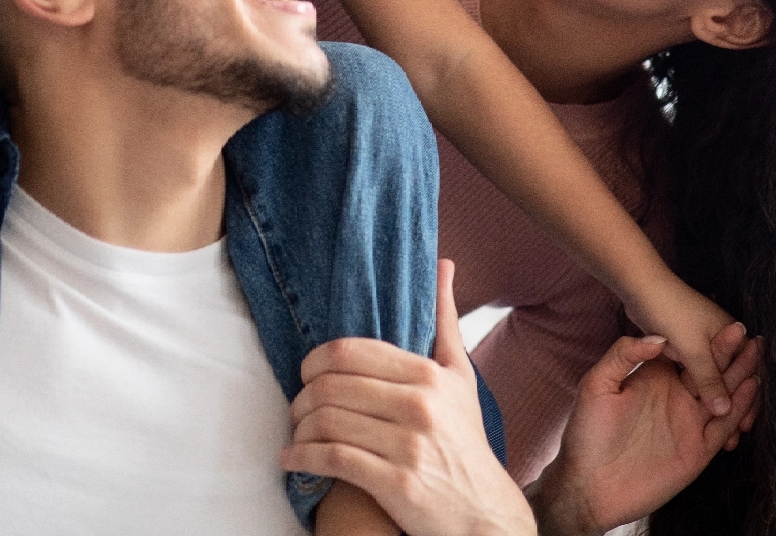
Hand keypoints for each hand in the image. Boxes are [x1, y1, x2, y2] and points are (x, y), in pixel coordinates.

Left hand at [284, 260, 534, 535]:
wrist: (483, 512)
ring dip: (299, 427)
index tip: (307, 373)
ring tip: (296, 431)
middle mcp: (419, 405)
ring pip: (327, 421)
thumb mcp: (460, 376)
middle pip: (332, 386)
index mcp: (428, 374)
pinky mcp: (396, 483)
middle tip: (297, 406)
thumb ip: (445, 320)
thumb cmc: (466, 439)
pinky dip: (302, 457)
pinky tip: (292, 458)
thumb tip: (443, 264)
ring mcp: (407, 446)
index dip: (315, 361)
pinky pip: (332, 460)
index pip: (349, 352)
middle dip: (302, 396)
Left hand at [528, 323, 761, 535]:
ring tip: (759, 361)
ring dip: (741, 379)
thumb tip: (657, 339)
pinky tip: (750, 390)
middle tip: (756, 339)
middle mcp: (676, 397)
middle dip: (734, 357)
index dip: (710, 343)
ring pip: (723, 397)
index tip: (732, 326)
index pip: (689, 356)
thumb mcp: (598, 383)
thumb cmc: (586, 431)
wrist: (588, 482)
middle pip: (711, 373)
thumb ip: (624, 355)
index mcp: (655, 378)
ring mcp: (688, 422)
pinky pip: (722, 426)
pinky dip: (738, 409)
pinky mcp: (697, 449)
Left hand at [622, 270, 742, 418]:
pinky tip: (701, 415)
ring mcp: (700, 348)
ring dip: (720, 404)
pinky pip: (698, 380)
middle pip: (733, 382)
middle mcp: (719, 344)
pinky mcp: (684, 349)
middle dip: (736, 407)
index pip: (748, 374)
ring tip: (724, 432)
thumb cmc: (670, 313)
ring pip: (715, 383)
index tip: (746, 426)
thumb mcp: (692, 348)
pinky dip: (702, 396)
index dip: (749, 400)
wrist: (640, 288)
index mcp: (731, 337)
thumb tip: (725, 409)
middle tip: (737, 437)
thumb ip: (708, 379)